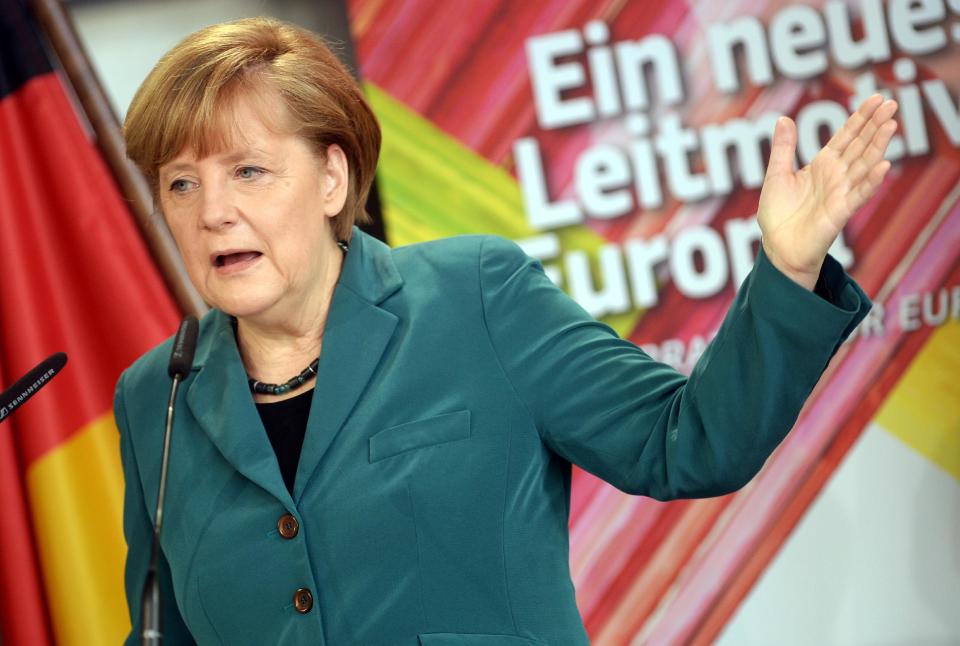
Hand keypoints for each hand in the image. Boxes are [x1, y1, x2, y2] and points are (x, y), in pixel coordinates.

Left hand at [757, 94, 897, 289]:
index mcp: (822, 164)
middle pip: (860, 145)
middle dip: (875, 125)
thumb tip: (783, 118)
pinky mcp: (840, 212)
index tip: (875, 97)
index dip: (860, 117)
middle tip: (891, 103)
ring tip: (891, 125)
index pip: (846, 136)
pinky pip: (858, 195)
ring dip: (878, 146)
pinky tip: (883, 166)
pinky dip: (870, 181)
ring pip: (864, 165)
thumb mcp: (776, 175)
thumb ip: (783, 148)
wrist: (777, 247)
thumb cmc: (778, 214)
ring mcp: (841, 193)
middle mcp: (836, 176)